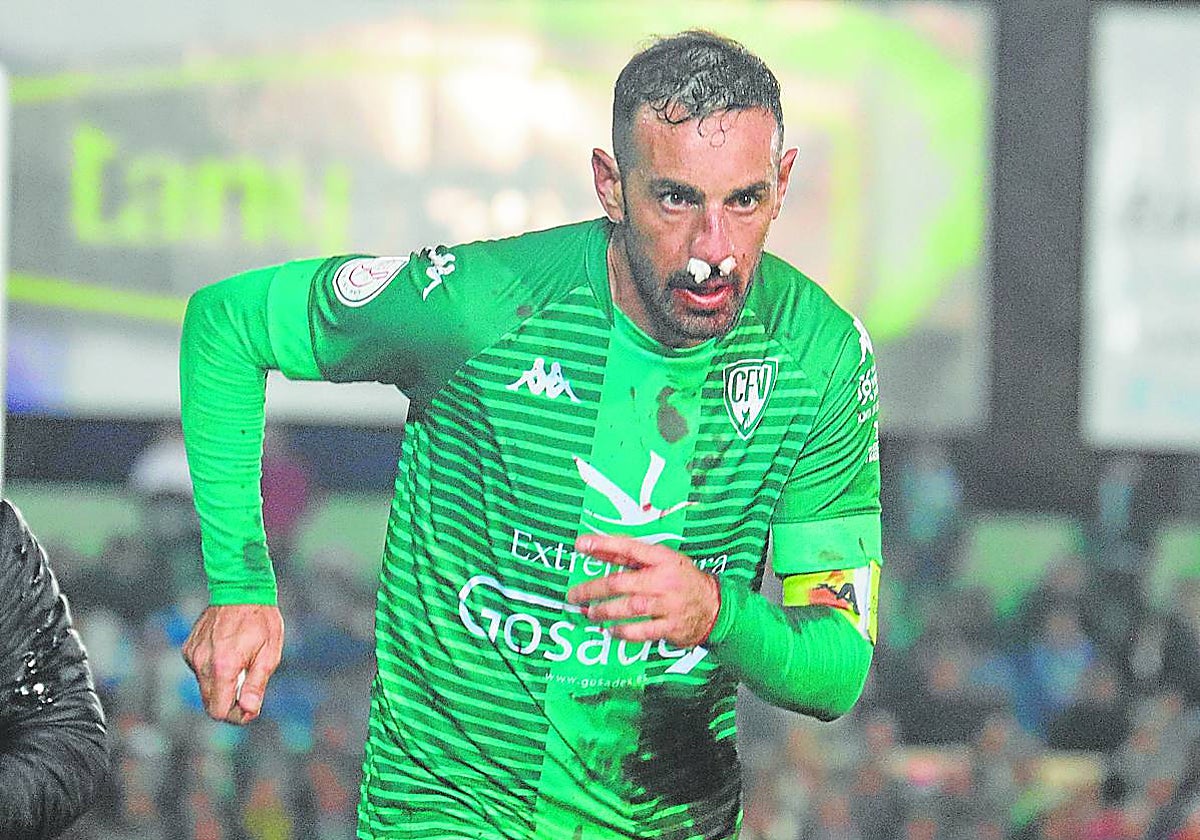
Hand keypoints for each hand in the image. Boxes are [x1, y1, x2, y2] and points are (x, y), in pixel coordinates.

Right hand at [182, 604, 283, 724]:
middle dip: (229, 702)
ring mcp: (193, 654)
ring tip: (240, 662)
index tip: (250, 707)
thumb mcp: (270, 653)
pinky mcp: (189, 648)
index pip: (219, 711)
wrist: (241, 587)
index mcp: (224, 666)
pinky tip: (227, 651)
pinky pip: (199, 670)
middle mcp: (202, 662)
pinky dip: (213, 668)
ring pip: (204, 686)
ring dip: (221, 684)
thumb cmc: (261, 619)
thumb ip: (256, 684)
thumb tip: (249, 710)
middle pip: (209, 703)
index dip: (236, 716)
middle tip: (248, 686)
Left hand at [566, 534, 719, 647]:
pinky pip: (643, 631)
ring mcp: (668, 605)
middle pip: (621, 582)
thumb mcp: (660, 560)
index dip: (603, 545)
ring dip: (605, 611)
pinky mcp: (671, 627)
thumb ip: (628, 555)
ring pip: (629, 608)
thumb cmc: (681, 579)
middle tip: (573, 594)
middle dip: (592, 589)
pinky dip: (624, 632)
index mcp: (662, 558)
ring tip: (589, 613)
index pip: (628, 547)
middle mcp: (664, 580)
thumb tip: (594, 547)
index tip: (581, 544)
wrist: (714, 606)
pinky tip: (612, 630)